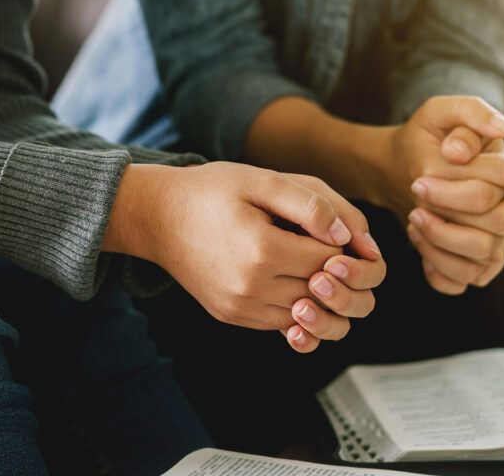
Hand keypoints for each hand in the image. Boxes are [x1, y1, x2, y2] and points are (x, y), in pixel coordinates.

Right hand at [104, 162, 380, 351]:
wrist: (158, 217)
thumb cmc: (212, 191)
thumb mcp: (262, 180)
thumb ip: (310, 204)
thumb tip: (346, 236)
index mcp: (263, 250)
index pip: (330, 260)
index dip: (344, 245)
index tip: (337, 230)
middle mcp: (251, 286)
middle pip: (322, 291)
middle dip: (336, 271)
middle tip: (329, 246)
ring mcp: (239, 306)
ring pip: (306, 314)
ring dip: (318, 293)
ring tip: (311, 263)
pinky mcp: (231, 315)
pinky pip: (279, 323)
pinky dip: (295, 306)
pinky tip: (290, 278)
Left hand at [369, 97, 503, 294]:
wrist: (401, 170)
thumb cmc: (426, 141)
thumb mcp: (439, 113)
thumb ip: (470, 112)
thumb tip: (503, 129)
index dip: (458, 184)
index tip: (419, 180)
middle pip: (497, 224)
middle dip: (449, 213)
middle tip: (414, 200)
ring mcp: (498, 241)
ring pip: (483, 257)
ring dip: (441, 242)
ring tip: (413, 221)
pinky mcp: (476, 265)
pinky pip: (464, 281)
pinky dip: (438, 269)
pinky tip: (419, 244)